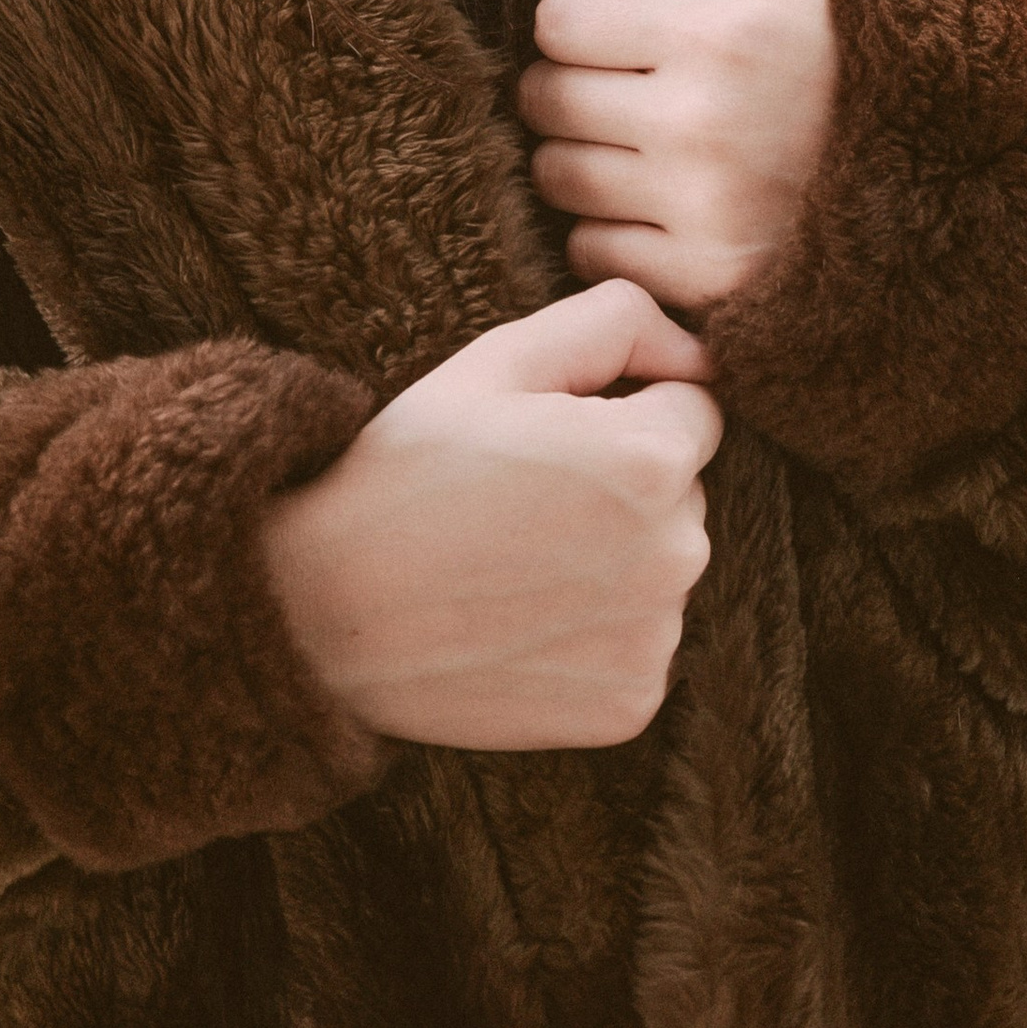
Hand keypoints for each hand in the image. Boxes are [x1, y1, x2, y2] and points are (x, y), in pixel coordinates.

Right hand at [257, 283, 718, 749]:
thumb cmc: (411, 467)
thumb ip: (619, 321)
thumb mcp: (502, 358)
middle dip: (623, 485)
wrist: (325, 609)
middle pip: (683, 492)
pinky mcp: (630, 705)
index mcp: (650, 459)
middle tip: (521, 501)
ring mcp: (654, 640)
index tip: (548, 439)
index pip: (693, 410)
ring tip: (512, 562)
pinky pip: (640, 643)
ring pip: (661, 568)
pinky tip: (520, 622)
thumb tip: (701, 355)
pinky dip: (595, 632)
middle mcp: (675, 555)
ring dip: (613, 559)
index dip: (619, 411)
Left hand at [518, 0, 836, 311]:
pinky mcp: (707, 281)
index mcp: (720, 30)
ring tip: (649, 142)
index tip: (625, 28)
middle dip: (570, 85)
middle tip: (627, 87)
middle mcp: (704, 122)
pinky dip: (610, 231)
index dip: (582, 19)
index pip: (559, 19)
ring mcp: (704, 210)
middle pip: (547, 99)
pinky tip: (666, 204)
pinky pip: (589, 252)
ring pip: (558, 178)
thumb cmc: (841, 48)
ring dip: (584, 157)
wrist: (948, 166)